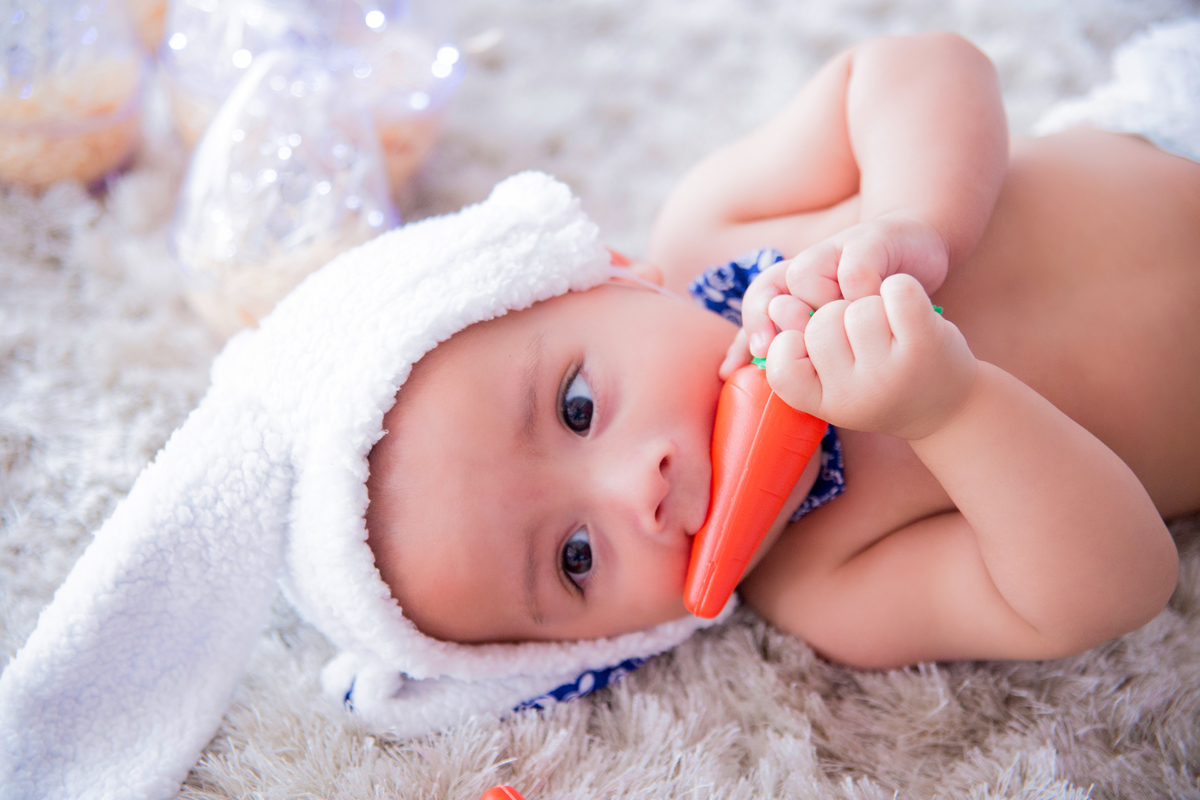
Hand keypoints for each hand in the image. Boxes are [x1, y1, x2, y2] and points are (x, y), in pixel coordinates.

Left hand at [731, 214, 950, 368]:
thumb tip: (727, 371)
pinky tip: (876, 305)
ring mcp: (834, 251)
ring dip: (824, 308)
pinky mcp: (868, 240)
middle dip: (780, 321)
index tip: (761, 353)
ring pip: (804, 280)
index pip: (756, 305)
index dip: (752, 329)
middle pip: (770, 292)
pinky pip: (853, 271)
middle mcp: (808, 267)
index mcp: (793, 288)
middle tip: (804, 344)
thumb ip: (785, 347)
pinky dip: (862, 292)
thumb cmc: (875, 301)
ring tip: (849, 324)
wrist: (921, 257)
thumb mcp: (830, 330)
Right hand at [763, 273, 976, 439]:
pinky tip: (911, 310)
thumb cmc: (875, 373)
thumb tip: (777, 307)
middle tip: (863, 338)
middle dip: (840, 312)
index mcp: (821, 402)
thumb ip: (788, 336)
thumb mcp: (827, 370)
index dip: (790, 340)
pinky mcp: (924, 345)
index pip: (779, 364)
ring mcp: (888, 373)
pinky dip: (902, 287)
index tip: (815, 346)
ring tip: (890, 329)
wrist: (950, 400)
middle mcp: (851, 395)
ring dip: (874, 302)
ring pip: (859, 306)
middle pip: (821, 322)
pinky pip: (898, 291)